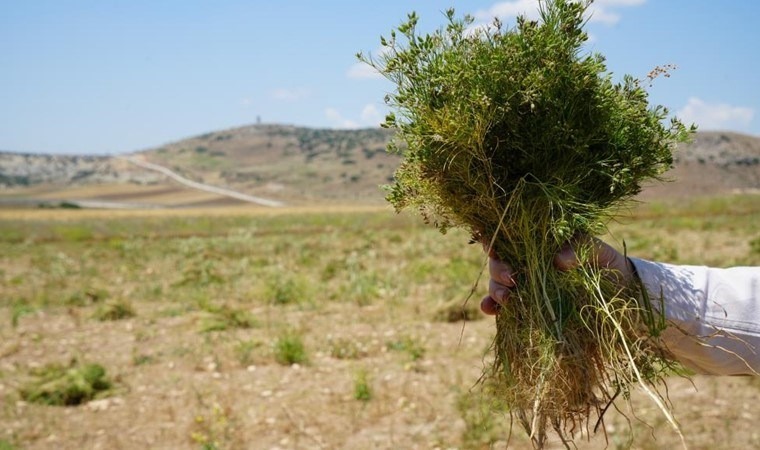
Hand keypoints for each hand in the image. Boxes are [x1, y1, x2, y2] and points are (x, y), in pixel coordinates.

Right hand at [480, 238, 634, 314]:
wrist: (619, 292)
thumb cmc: (606, 263)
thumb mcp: (598, 250)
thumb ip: (580, 247)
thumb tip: (558, 260)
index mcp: (538, 242)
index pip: (508, 236)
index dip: (495, 239)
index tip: (495, 248)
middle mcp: (525, 262)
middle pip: (498, 261)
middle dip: (498, 269)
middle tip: (510, 278)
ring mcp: (524, 285)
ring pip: (497, 283)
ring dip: (495, 290)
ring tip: (506, 299)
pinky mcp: (527, 307)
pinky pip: (503, 306)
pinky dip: (492, 307)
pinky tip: (490, 310)